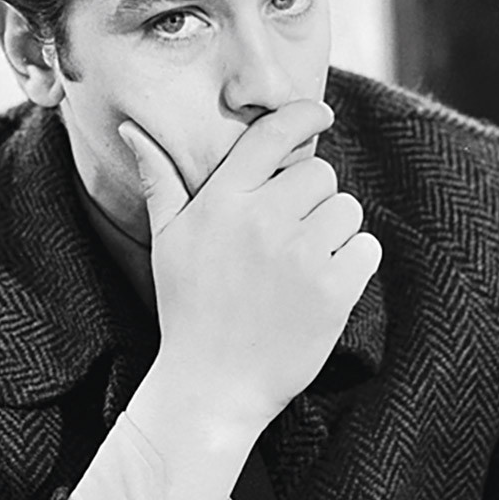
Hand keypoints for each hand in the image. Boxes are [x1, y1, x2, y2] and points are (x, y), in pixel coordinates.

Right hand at [121, 99, 381, 499]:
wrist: (211, 386)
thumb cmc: (187, 306)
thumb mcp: (167, 239)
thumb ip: (159, 178)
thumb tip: (132, 128)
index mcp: (222, 201)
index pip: (271, 135)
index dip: (303, 114)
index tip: (321, 112)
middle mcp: (262, 220)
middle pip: (320, 173)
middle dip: (312, 197)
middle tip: (289, 232)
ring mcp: (300, 257)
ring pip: (347, 210)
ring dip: (334, 231)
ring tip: (302, 263)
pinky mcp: (333, 292)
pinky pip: (366, 249)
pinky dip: (354, 263)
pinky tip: (322, 285)